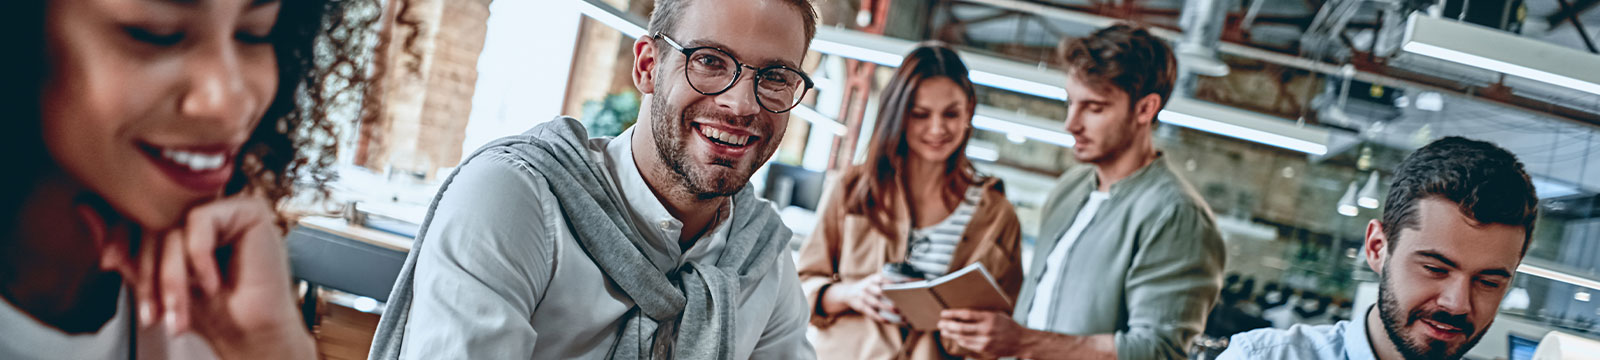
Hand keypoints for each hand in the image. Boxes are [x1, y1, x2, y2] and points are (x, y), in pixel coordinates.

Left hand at [95, 195, 313, 358]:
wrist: (250, 335)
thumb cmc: (211, 312)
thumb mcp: (153, 281)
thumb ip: (123, 249)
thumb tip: (83, 209)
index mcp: (186, 220)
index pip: (141, 212)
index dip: (120, 238)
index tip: (110, 263)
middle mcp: (208, 209)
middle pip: (155, 221)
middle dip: (149, 272)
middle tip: (153, 312)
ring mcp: (229, 207)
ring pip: (176, 225)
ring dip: (172, 275)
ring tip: (182, 308)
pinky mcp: (250, 211)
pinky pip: (201, 220)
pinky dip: (199, 257)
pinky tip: (213, 283)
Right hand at [823, 274, 899, 323]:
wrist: (847, 293)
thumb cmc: (867, 287)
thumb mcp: (873, 281)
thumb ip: (885, 282)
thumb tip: (905, 286)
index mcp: (872, 279)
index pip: (883, 278)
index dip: (893, 281)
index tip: (906, 283)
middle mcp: (867, 287)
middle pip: (879, 291)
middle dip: (891, 295)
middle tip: (903, 299)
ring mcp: (863, 297)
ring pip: (876, 303)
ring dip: (887, 307)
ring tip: (898, 311)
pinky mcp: (861, 307)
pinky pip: (871, 313)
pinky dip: (879, 317)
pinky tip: (887, 320)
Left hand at [938, 309, 1027, 356]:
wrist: (1021, 341)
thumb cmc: (1008, 325)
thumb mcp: (997, 314)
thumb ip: (982, 313)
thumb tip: (963, 311)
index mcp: (989, 317)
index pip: (966, 315)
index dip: (952, 314)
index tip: (943, 313)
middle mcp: (986, 329)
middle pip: (961, 328)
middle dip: (948, 325)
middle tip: (940, 323)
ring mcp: (985, 341)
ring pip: (962, 338)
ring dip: (951, 334)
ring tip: (944, 330)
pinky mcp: (985, 350)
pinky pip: (968, 345)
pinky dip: (959, 340)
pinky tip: (955, 337)